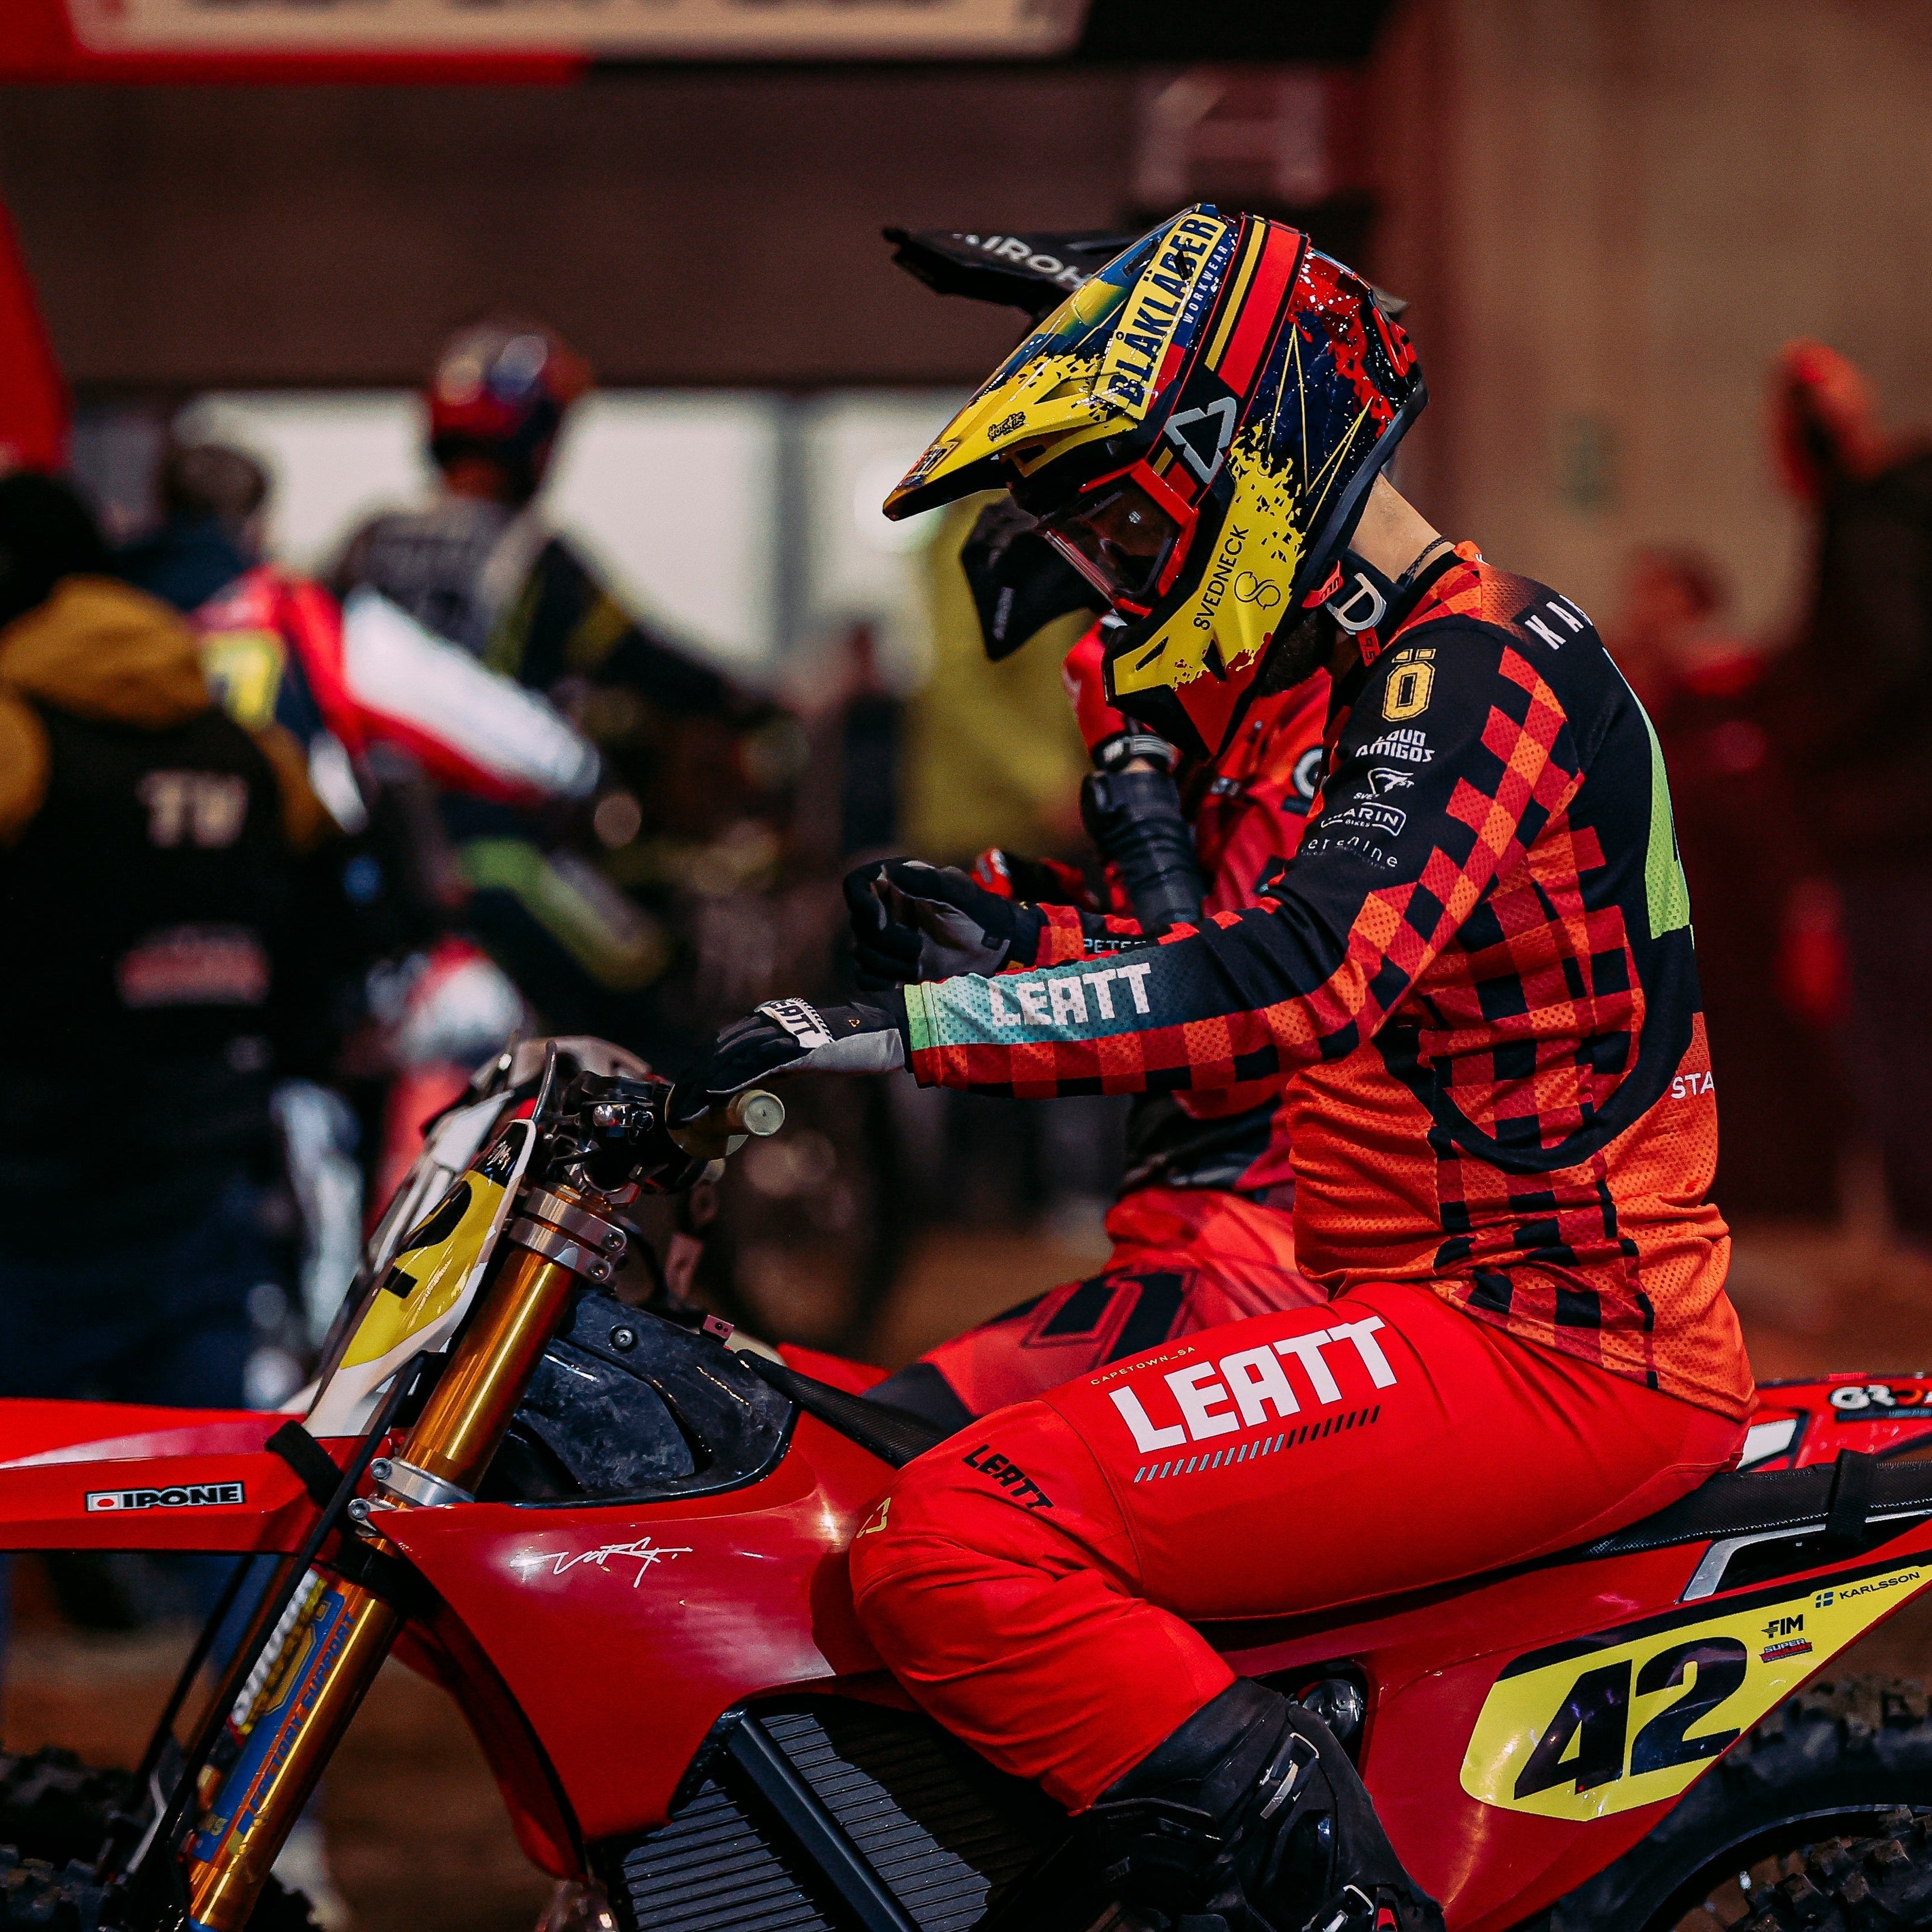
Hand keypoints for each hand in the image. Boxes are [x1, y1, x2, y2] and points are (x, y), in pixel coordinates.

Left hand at [669, 998, 904, 1125]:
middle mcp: (769, 1020)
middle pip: (718, 1053)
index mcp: (768, 1021)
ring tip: (684, 1114)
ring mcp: (782, 1030)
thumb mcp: (807, 1053)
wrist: (886, 1029)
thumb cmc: (853, 1045)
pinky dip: (729, 1078)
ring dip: (701, 1088)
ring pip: (729, 1058)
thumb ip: (783, 1062)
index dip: (699, 1074)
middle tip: (674, 1115)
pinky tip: (712, 1095)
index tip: (683, 1099)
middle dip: (692, 1084)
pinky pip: (754, 1062)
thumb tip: (762, 1085)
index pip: (723, 1048)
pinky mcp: (796, 1044)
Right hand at [843, 859, 1041, 987]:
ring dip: (890, 965)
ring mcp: (882, 938)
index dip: (861, 904)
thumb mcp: (959, 893)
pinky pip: (864, 977)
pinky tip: (909, 978)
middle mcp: (882, 908)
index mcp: (895, 882)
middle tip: (918, 948)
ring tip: (920, 965)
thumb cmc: (978, 913)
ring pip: (860, 954)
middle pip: (858, 925)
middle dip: (888, 942)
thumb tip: (892, 873)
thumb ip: (928, 882)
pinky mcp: (886, 966)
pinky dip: (883, 981)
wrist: (990, 950)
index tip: (882, 921)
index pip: (855, 884)